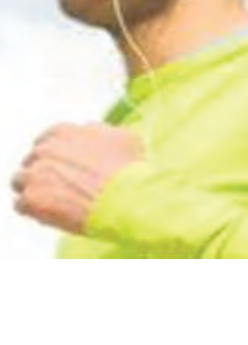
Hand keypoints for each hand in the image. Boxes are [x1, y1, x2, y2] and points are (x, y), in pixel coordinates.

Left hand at [10, 122, 144, 234]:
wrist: (127, 199)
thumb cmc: (129, 171)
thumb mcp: (123, 138)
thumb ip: (99, 131)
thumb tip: (90, 132)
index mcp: (64, 132)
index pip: (46, 139)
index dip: (55, 154)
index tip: (63, 166)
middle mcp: (45, 149)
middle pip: (32, 160)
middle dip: (44, 171)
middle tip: (62, 185)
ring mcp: (35, 174)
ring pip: (20, 181)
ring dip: (35, 189)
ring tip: (55, 201)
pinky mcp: (31, 199)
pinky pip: (20, 205)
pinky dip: (34, 210)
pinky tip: (53, 213)